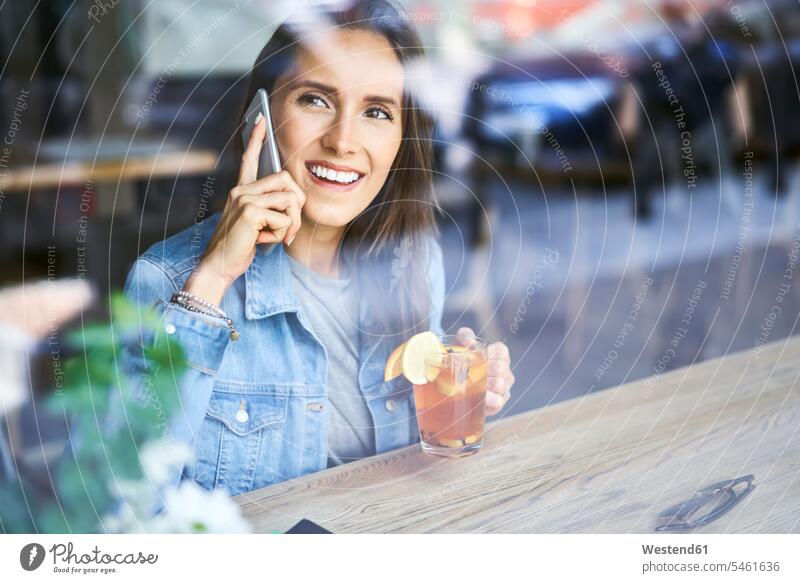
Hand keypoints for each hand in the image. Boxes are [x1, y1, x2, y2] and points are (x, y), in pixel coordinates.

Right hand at [185, 115, 305, 304]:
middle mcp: (241, 190)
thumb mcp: (256, 225)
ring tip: (275, 238)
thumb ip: (270, 210)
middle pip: (287, 181)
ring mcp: (244, 199)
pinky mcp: (250, 212)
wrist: (217, 266)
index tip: (260, 118)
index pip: (249, 159)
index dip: (256, 138)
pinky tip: (263, 242)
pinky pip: (284, 219)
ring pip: (290, 201)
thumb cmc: (238, 249)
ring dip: (290, 225)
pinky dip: (281, 235)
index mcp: (241, 191)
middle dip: (297, 206)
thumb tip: (294, 204)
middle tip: (289, 228)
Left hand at [456, 327, 513, 416]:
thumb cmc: (461, 361)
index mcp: (499, 354)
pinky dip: (485, 400)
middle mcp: (505, 371)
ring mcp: (504, 388)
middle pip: (500, 368)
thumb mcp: (460, 346)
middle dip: (482, 370)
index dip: (487, 355)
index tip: (473, 359)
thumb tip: (468, 340)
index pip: (501, 352)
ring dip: (482, 385)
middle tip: (468, 373)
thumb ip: (464, 336)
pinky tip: (475, 398)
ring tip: (469, 385)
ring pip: (499, 385)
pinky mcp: (499, 403)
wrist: (453, 385)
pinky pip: (497, 401)